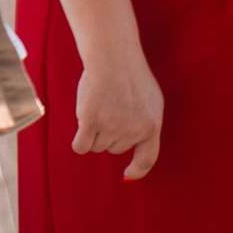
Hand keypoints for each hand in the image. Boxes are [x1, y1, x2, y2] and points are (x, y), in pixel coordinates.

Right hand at [74, 43, 164, 179]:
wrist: (114, 57)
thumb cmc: (131, 77)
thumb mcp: (150, 102)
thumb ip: (145, 128)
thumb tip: (137, 163)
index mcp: (152, 125)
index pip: (147, 158)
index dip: (137, 170)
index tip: (127, 175)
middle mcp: (134, 130)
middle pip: (114, 149)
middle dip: (109, 133)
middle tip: (111, 107)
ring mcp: (112, 127)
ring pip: (97, 147)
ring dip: (94, 132)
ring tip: (101, 105)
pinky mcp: (91, 122)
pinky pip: (81, 147)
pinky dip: (80, 139)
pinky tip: (84, 119)